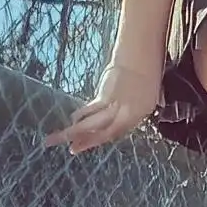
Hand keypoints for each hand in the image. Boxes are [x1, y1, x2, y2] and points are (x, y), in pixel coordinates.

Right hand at [46, 54, 163, 153]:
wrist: (141, 56)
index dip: (101, 138)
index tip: (88, 143)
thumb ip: (135, 104)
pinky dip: (80, 115)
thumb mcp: (148, 92)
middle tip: (71, 150)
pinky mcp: (107, 96)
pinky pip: (91, 110)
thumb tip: (122, 110)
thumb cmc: (146, 71)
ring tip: (58, 138)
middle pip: (105, 134)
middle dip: (87, 142)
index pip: (118, 132)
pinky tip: (72, 120)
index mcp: (142, 113)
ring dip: (75, 133)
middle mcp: (130, 114)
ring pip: (94, 125)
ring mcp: (118, 106)